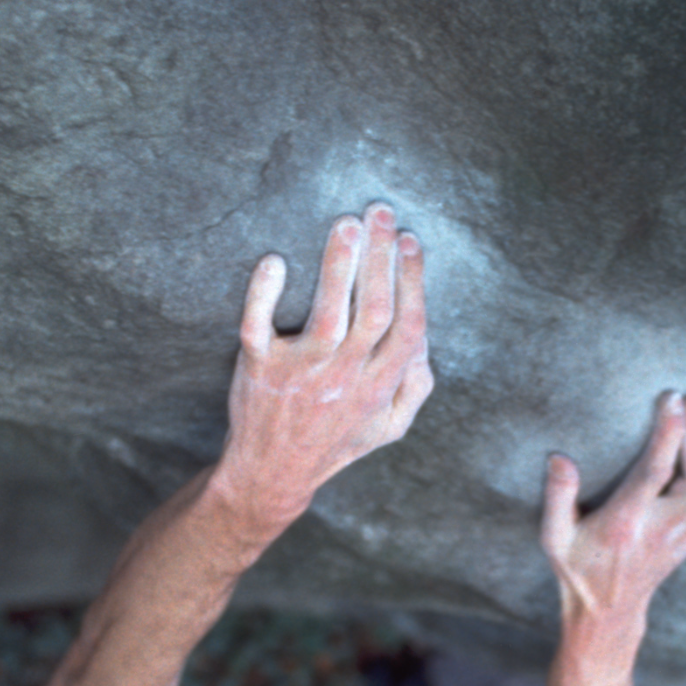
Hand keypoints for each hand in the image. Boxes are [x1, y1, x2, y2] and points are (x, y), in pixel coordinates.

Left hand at [214, 203, 433, 522]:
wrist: (272, 474)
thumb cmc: (334, 442)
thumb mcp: (389, 427)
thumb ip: (415, 386)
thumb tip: (426, 338)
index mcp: (379, 386)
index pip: (408, 325)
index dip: (413, 280)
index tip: (410, 240)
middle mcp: (345, 376)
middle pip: (375, 308)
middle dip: (382, 255)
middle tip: (380, 211)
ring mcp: (302, 372)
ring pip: (328, 311)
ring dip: (339, 263)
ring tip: (347, 223)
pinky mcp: (260, 368)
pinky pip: (258, 325)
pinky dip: (264, 292)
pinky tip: (275, 261)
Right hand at [540, 391, 685, 629]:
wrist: (609, 612)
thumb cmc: (578, 569)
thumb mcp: (554, 538)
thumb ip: (557, 497)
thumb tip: (559, 457)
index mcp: (625, 523)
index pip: (654, 474)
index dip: (668, 433)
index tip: (671, 397)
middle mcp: (661, 530)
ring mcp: (685, 536)